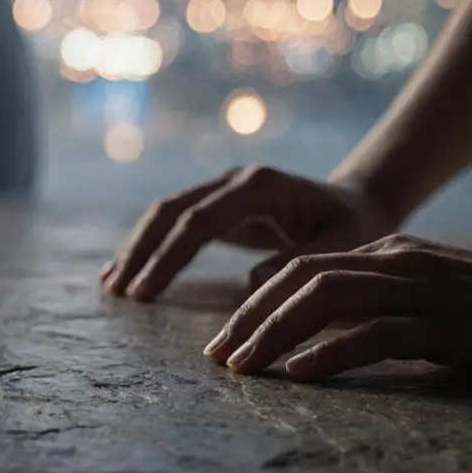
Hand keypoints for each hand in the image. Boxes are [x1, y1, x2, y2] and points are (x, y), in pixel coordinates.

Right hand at [103, 166, 393, 300]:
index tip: (143, 292)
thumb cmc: (356, 226)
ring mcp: (221, 189)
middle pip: (170, 211)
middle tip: (117, 291)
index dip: (167, 257)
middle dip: (140, 251)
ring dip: (136, 248)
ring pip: (164, 213)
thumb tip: (252, 282)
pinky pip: (173, 223)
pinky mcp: (216, 205)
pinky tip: (125, 271)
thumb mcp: (344, 245)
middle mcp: (233, 180)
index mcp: (260, 185)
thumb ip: (300, 261)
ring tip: (111, 285)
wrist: (360, 201)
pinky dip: (147, 246)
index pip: (199, 220)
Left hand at [204, 234, 471, 379]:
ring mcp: (421, 291)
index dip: (256, 303)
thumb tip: (308, 326)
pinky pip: (376, 334)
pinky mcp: (445, 326)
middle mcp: (396, 262)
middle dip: (251, 318)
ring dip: (275, 334)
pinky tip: (299, 372)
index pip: (302, 269)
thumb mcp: (420, 292)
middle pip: (302, 280)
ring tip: (243, 367)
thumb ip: (369, 298)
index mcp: (386, 251)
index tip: (224, 339)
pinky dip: (331, 352)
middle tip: (217, 356)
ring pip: (327, 301)